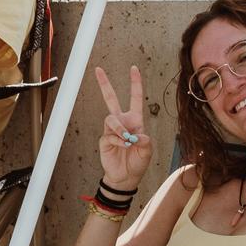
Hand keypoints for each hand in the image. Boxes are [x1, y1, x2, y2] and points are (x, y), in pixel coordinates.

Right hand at [93, 65, 151, 188]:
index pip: (135, 98)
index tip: (134, 69)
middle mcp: (122, 122)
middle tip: (98, 70)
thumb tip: (135, 134)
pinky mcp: (104, 140)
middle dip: (104, 84)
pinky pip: (109, 135)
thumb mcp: (148, 151)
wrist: (126, 177)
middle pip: (111, 99)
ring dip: (120, 128)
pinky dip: (119, 140)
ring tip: (127, 140)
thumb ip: (145, 140)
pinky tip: (124, 146)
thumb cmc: (138, 162)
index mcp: (135, 121)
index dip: (135, 83)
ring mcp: (112, 131)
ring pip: (111, 118)